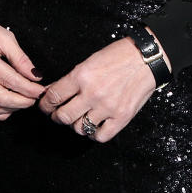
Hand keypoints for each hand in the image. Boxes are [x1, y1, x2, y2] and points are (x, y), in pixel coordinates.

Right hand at [0, 0, 43, 121]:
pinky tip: (9, 104)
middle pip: (2, 98)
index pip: (11, 81)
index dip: (29, 89)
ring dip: (13, 108)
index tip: (41, 90)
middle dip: (24, 102)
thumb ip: (20, 58)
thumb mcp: (4, 37)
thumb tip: (35, 76)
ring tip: (25, 100)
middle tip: (35, 98)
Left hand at [38, 34, 165, 142]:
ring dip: (76, 125)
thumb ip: (72, 78)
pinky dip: (94, 134)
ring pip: (80, 128)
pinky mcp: (121, 118)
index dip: (45, 105)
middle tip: (58, 114)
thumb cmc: (118, 56)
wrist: (146, 59)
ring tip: (79, 118)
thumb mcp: (90, 61)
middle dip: (57, 117)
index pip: (53, 96)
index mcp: (81, 75)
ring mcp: (107, 107)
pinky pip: (100, 136)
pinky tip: (94, 125)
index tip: (45, 107)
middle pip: (63, 116)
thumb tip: (54, 92)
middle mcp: (92, 93)